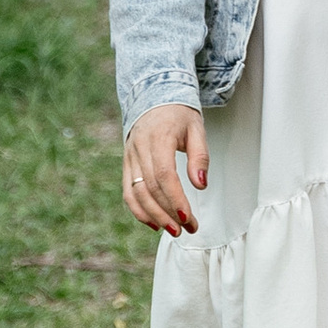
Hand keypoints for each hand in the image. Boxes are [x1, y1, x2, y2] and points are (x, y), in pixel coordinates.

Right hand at [124, 101, 205, 234]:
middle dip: (168, 212)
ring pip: (136, 193)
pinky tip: (155, 224)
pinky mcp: (126, 164)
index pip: (163, 174)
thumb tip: (201, 185)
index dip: (174, 198)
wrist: (153, 96)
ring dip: (154, 216)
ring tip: (174, 230)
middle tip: (188, 229)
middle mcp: (139, 148)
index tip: (188, 217)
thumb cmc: (179, 114)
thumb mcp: (196, 129)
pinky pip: (128, 192)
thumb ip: (200, 157)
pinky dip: (138, 211)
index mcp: (158, 137)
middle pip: (149, 188)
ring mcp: (130, 157)